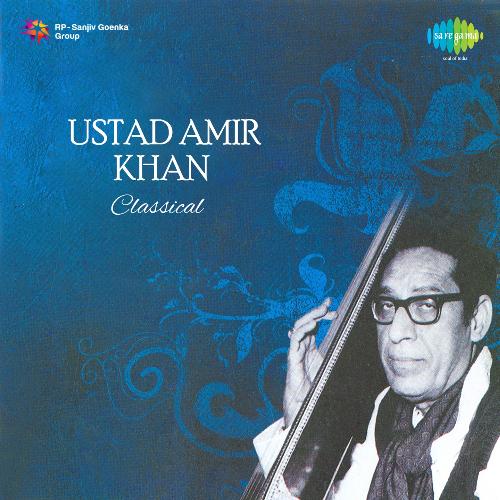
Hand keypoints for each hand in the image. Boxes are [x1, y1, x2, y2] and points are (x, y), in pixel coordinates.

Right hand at [283, 298, 336, 428]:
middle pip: (306, 322)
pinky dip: (302, 330)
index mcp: (310, 346)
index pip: (314, 324)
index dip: (322, 314)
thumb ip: (336, 355)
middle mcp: (302, 346)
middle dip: (317, 311)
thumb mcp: (330, 366)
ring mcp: (296, 350)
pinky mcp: (293, 357)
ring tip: (322, 311)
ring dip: (311, 316)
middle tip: (328, 304)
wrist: (304, 405)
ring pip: (300, 326)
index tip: (333, 307)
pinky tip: (312, 325)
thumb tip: (353, 347)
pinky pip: (295, 340)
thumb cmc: (315, 388)